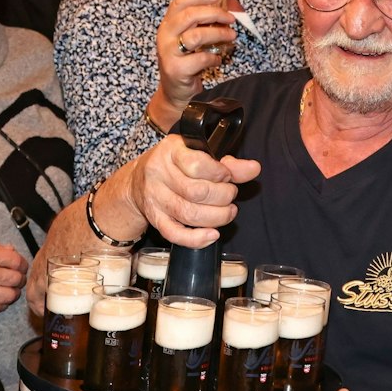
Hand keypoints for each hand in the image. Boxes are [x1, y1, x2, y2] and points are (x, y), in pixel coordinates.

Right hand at [0, 237, 27, 314]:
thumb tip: (11, 251)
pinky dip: (2, 304)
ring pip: (11, 295)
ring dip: (13, 292)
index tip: (21, 266)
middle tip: (17, 277)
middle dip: (20, 278)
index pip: (17, 262)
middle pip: (17, 279)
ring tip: (10, 288)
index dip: (22, 264)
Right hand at [121, 134, 259, 248]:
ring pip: (189, 214)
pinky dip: (197, 239)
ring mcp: (155, 199)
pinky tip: (212, 234)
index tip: (227, 176)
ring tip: (228, 212)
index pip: (197, 165)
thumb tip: (253, 169)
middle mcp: (159, 174)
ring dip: (217, 217)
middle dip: (223, 196)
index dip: (220, 174)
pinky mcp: (155, 219)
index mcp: (171, 151)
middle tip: (230, 194)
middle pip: (197, 192)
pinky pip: (175, 234)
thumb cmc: (174, 165)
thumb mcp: (198, 153)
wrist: (138, 181)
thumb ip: (227, 163)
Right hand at [153, 0, 236, 116]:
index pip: (179, 2)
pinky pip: (200, 58)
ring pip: (196, 36)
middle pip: (189, 16)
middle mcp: (165, 36)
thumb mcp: (187, 38)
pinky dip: (214, 58)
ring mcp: (168, 53)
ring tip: (231, 36)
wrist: (173, 90)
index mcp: (167, 24)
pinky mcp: (176, 69)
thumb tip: (224, 9)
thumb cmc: (184, 60)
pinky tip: (217, 60)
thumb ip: (199, 24)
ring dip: (218, 34)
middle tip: (230, 19)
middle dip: (214, 14)